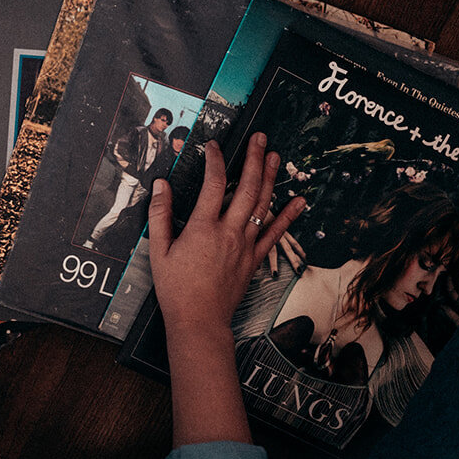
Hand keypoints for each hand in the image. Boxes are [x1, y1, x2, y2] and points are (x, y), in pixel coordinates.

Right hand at [148, 133, 308, 333]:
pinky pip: (276, 234)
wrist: (199, 320)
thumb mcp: (159, 250)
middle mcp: (229, 232)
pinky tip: (299, 201)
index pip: (213, 184)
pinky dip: (289, 216)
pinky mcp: (254, 259)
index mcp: (203, 228)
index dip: (214, 160)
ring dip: (270, 178)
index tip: (213, 146)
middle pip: (246, 187)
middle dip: (254, 159)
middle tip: (259, 138)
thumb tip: (161, 185)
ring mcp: (245, 245)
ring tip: (274, 156)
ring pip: (263, 205)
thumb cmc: (177, 289)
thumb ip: (159, 214)